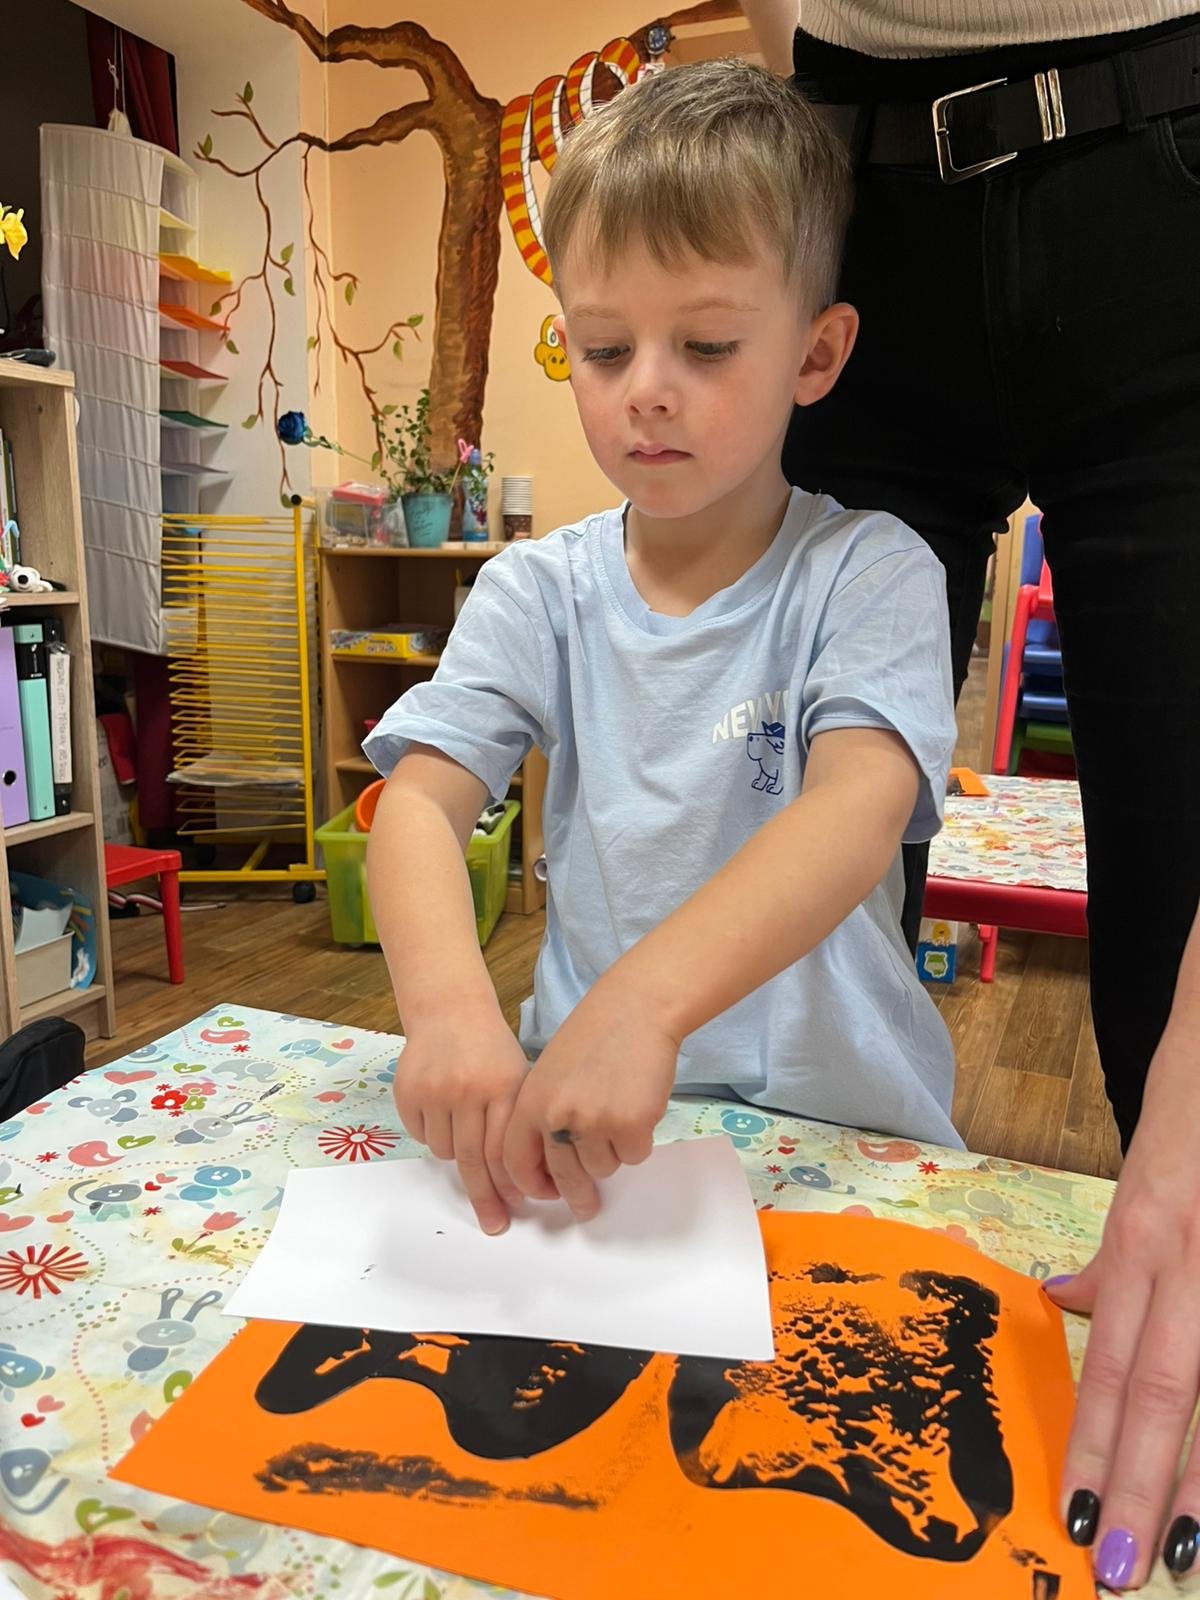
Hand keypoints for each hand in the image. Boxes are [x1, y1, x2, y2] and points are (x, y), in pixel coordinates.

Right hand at [393, 1006, 530, 1234]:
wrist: (449, 1011)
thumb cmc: (491, 1050)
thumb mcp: (517, 1077)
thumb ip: (517, 1123)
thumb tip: (525, 1180)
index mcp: (501, 1086)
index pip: (503, 1150)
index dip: (509, 1184)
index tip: (516, 1206)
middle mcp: (466, 1090)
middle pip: (472, 1160)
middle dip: (485, 1198)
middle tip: (494, 1223)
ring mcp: (433, 1091)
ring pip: (444, 1152)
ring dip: (457, 1154)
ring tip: (465, 1125)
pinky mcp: (406, 1093)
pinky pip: (422, 1136)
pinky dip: (434, 1135)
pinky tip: (444, 1111)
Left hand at [502, 987, 678, 1221]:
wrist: (634, 1008)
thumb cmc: (594, 1035)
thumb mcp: (550, 1072)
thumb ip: (543, 1113)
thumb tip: (551, 1162)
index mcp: (530, 1102)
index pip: (516, 1162)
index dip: (530, 1186)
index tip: (545, 1195)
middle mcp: (557, 1117)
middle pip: (563, 1177)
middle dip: (577, 1197)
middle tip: (586, 1208)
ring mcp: (594, 1122)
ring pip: (603, 1168)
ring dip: (613, 1152)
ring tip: (618, 1110)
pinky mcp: (631, 1124)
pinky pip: (634, 1155)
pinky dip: (638, 1140)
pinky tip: (637, 1105)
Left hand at [1045, 1036, 1199, 1589]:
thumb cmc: (1191, 1119)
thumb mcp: (1138, 1182)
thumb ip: (1113, 1259)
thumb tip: (1065, 1303)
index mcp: (1143, 1238)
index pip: (1111, 1363)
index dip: (1094, 1445)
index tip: (1075, 1517)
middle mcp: (1192, 1258)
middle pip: (1164, 1390)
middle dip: (1143, 1485)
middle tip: (1120, 1570)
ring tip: (1188, 1552)